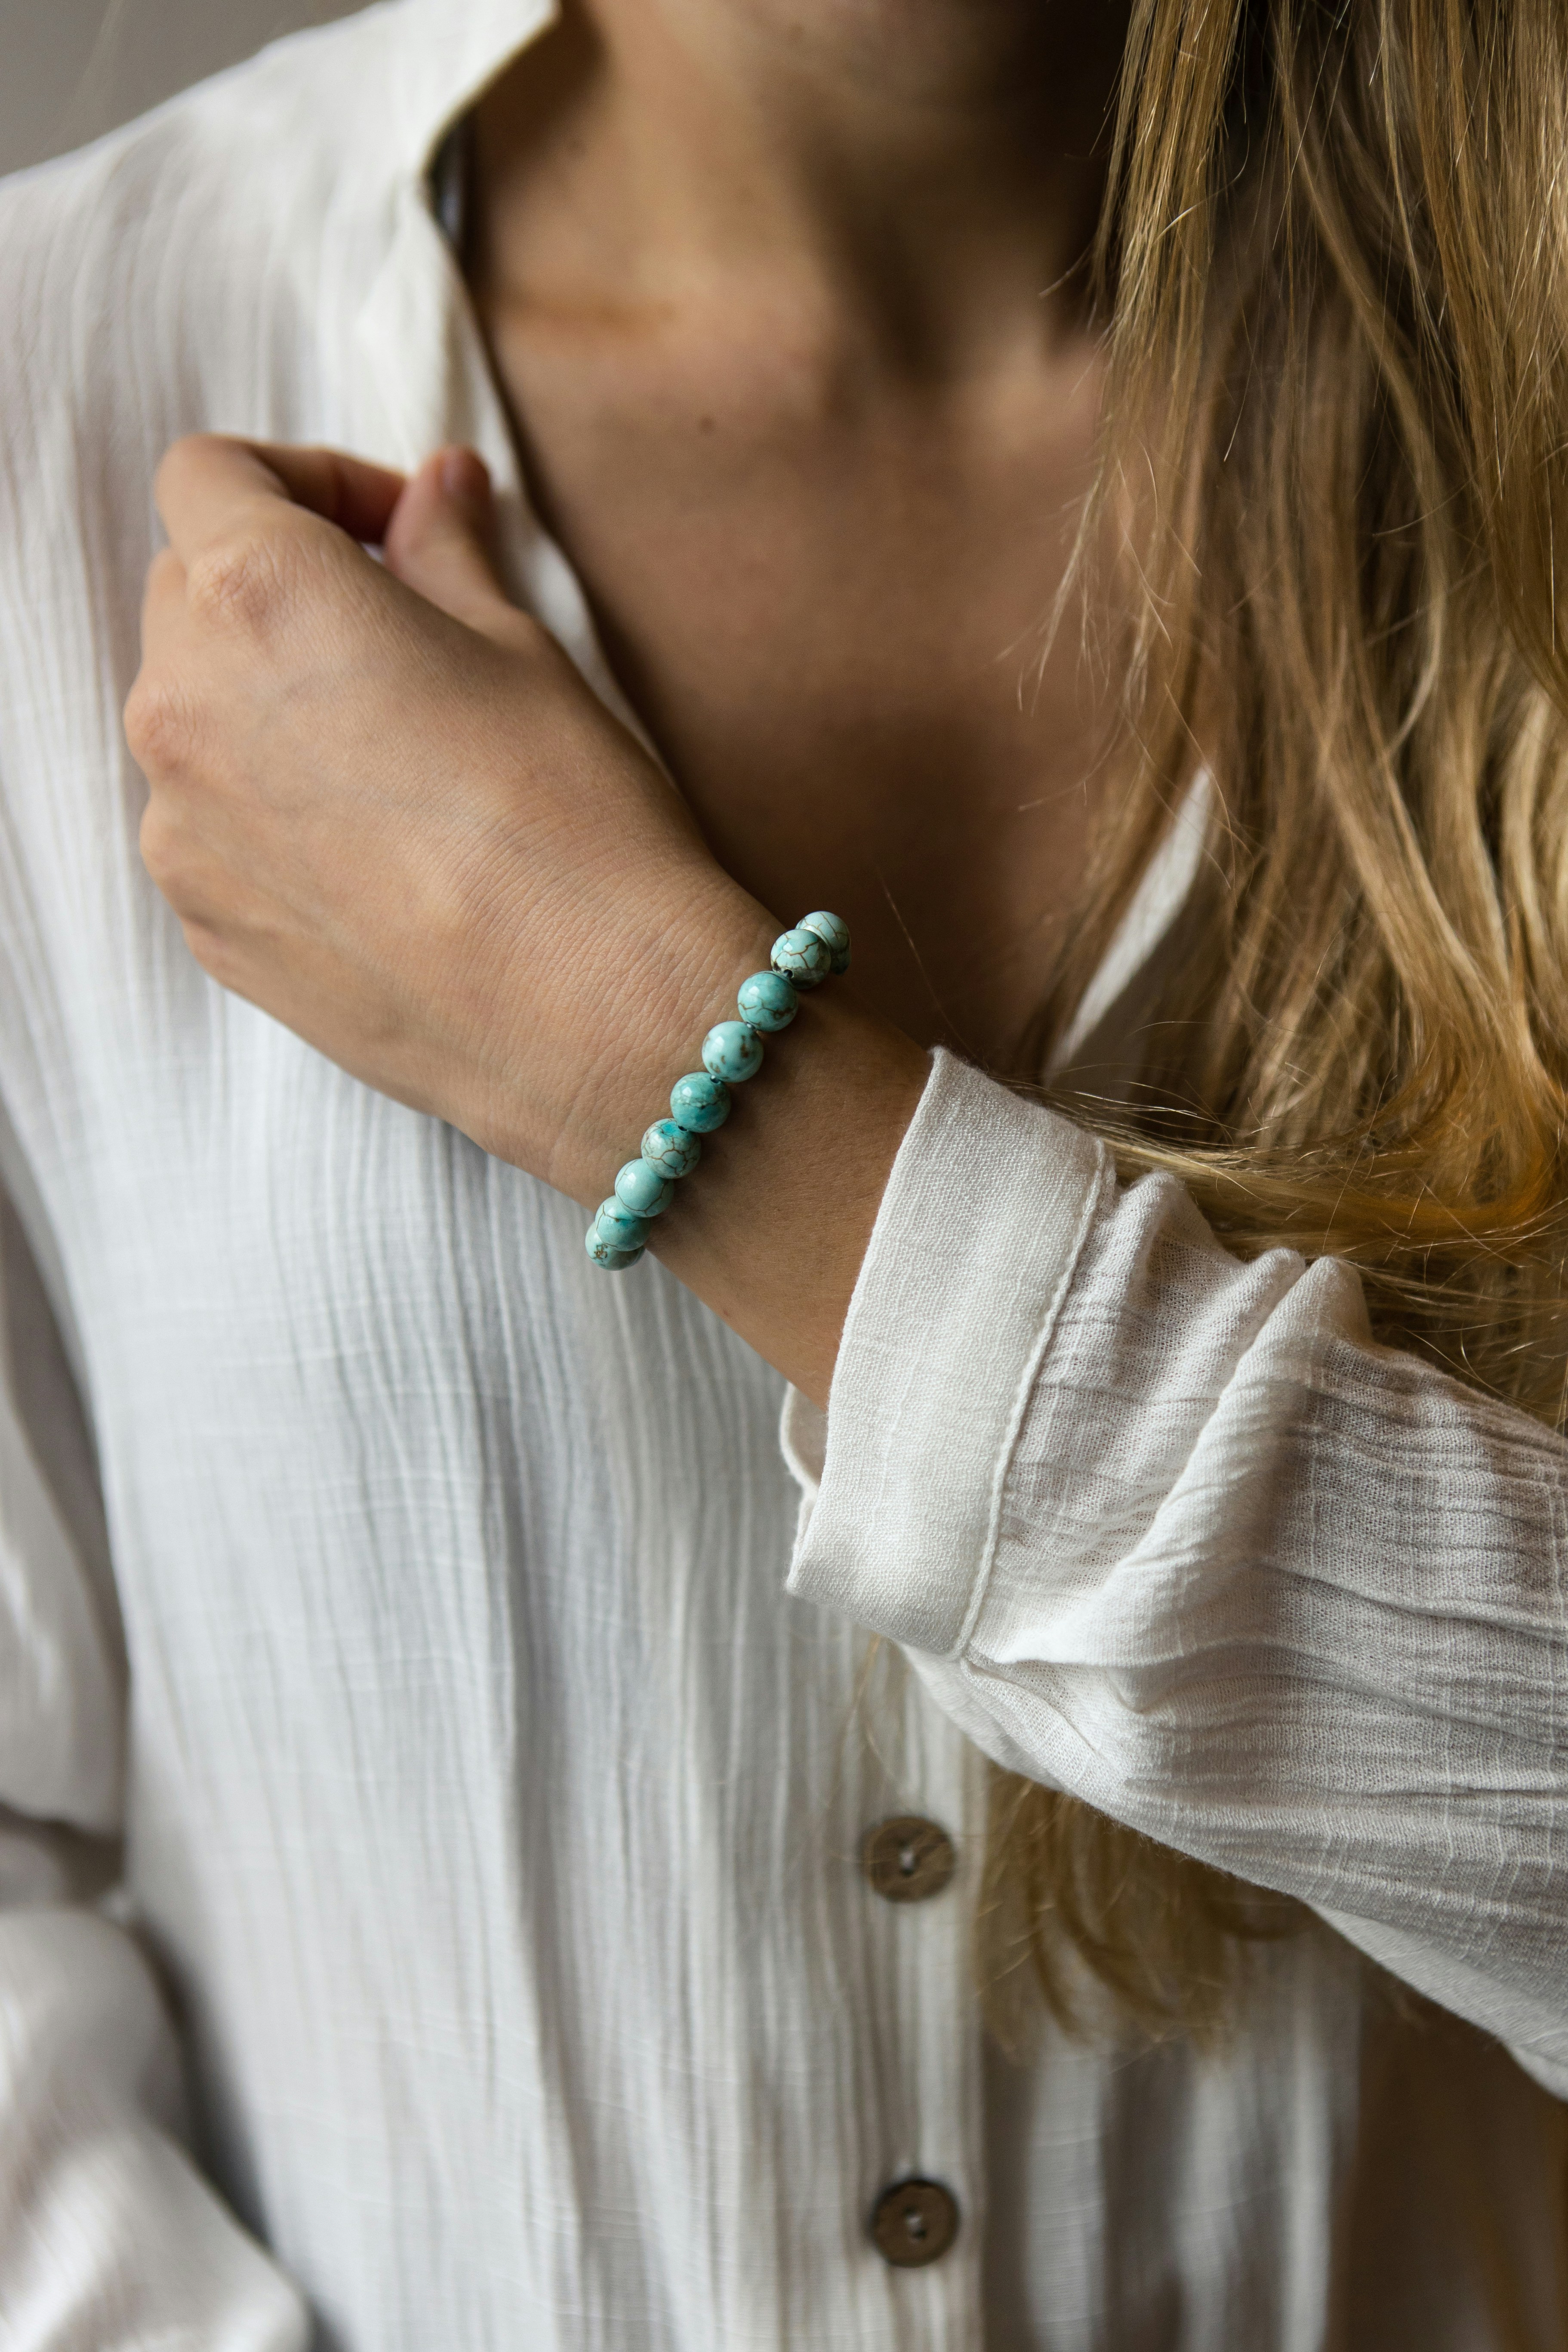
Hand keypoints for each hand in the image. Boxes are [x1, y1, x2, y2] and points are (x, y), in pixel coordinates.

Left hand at [127, 437, 768, 1194]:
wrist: (587, 1015)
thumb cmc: (570, 817)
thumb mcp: (519, 649)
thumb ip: (446, 552)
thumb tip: (433, 488)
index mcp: (257, 595)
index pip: (210, 474)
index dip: (302, 480)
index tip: (386, 527)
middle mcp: (182, 702)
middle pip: (187, 592)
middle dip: (278, 587)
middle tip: (398, 633)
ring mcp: (179, 825)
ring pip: (191, 717)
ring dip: (265, 705)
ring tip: (390, 757)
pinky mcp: (204, 922)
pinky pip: (209, 827)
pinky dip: (267, 811)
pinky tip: (378, 852)